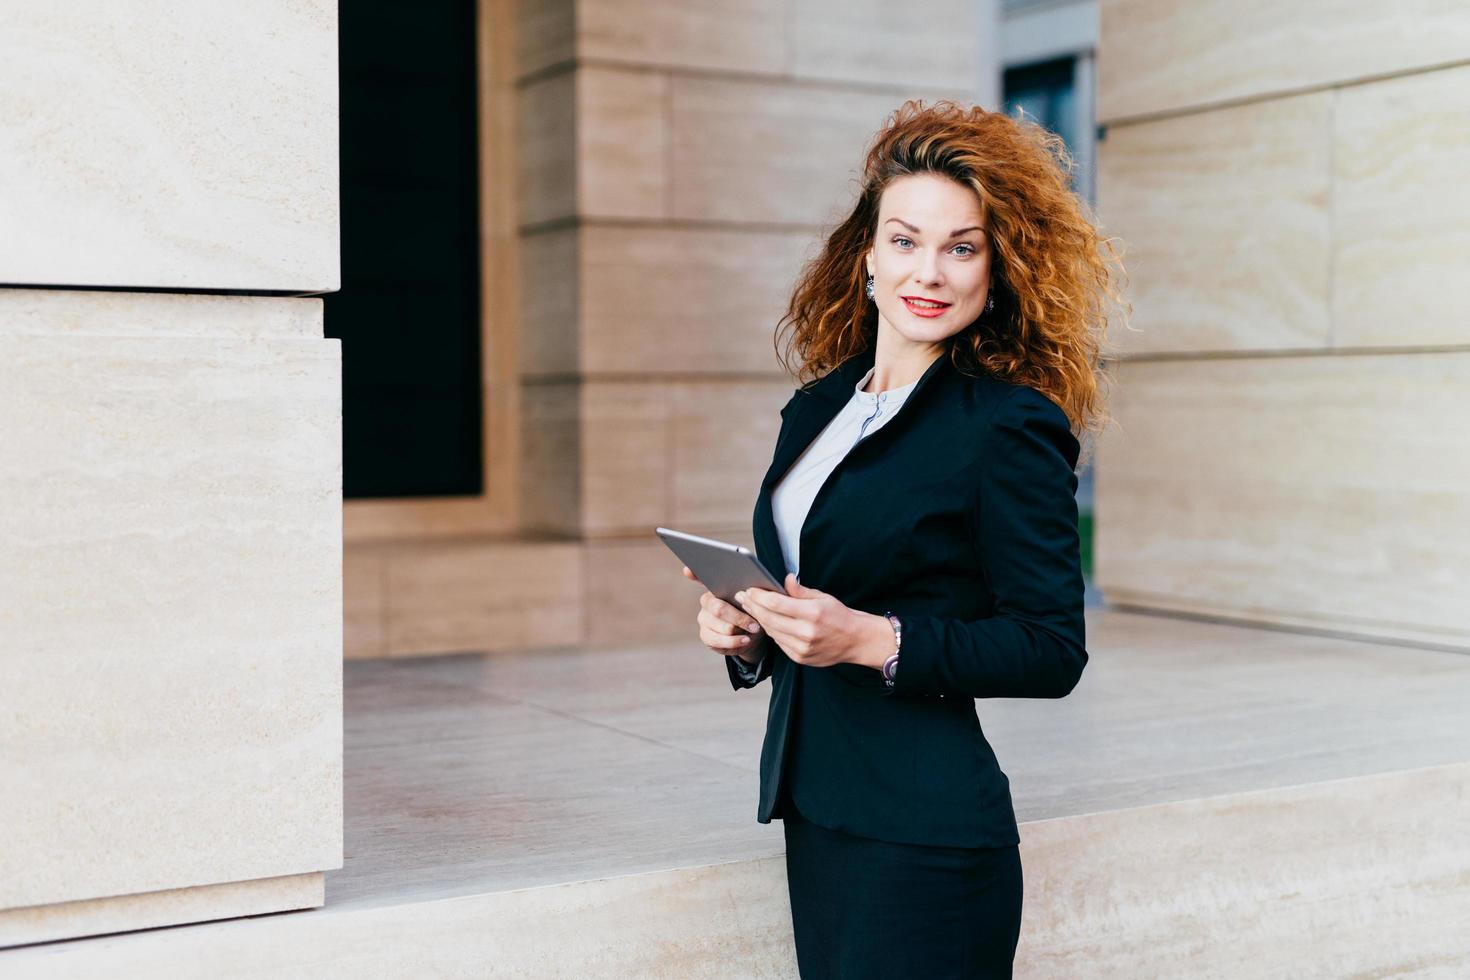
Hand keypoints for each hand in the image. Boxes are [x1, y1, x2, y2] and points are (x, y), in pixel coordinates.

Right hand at [681, 565, 768, 663]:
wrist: (751, 634)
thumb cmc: (752, 612)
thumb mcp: (754, 602)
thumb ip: (749, 596)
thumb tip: (748, 594)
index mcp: (717, 587)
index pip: (702, 577)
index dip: (693, 573)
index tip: (688, 570)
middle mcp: (707, 601)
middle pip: (719, 608)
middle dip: (739, 618)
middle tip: (755, 624)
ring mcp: (703, 618)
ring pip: (721, 626)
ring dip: (739, 631)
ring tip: (753, 632)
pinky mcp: (705, 635)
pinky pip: (718, 640)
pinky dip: (734, 642)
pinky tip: (745, 640)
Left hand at [735, 572, 888, 669]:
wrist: (856, 641)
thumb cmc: (840, 616)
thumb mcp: (823, 597)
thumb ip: (800, 591)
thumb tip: (784, 579)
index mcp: (812, 613)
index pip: (776, 603)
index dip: (759, 596)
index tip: (750, 589)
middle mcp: (806, 633)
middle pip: (769, 618)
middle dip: (753, 606)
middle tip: (743, 597)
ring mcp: (802, 648)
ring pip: (771, 631)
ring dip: (759, 618)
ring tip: (750, 607)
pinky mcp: (799, 658)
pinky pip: (778, 642)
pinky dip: (771, 630)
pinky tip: (766, 621)